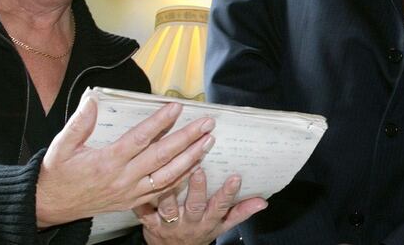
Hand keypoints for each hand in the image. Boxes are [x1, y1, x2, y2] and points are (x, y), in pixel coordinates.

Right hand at [35, 97, 215, 226]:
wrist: (52, 206)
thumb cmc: (58, 174)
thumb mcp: (61, 147)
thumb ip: (78, 124)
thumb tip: (92, 101)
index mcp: (107, 161)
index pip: (140, 138)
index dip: (160, 122)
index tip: (176, 107)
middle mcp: (123, 178)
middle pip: (162, 156)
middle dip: (187, 138)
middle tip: (206, 124)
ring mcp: (131, 192)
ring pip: (168, 176)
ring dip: (191, 158)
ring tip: (208, 142)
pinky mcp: (134, 202)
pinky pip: (163, 191)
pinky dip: (181, 178)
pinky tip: (195, 165)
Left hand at [134, 171, 266, 243]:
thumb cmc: (199, 234)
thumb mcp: (221, 226)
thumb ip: (240, 213)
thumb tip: (262, 202)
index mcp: (207, 222)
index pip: (220, 207)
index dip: (228, 194)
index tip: (235, 177)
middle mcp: (189, 223)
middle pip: (194, 206)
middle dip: (197, 189)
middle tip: (199, 168)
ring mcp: (168, 224)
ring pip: (167, 206)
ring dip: (168, 189)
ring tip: (170, 169)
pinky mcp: (149, 223)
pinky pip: (144, 210)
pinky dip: (141, 199)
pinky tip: (141, 181)